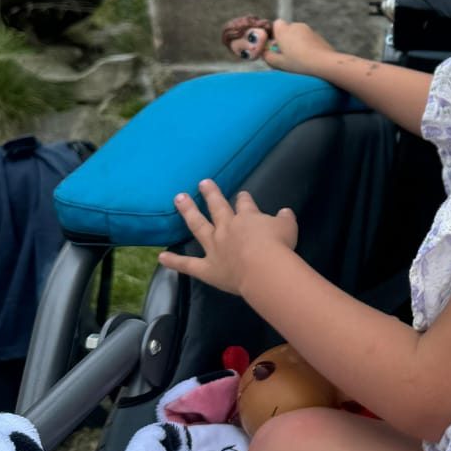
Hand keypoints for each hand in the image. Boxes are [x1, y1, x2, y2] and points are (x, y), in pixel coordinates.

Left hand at [159, 181, 298, 296]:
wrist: (264, 268)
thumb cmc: (279, 246)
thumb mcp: (288, 227)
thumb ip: (284, 219)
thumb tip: (285, 212)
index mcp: (247, 218)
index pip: (244, 204)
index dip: (243, 199)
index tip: (241, 194)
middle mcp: (227, 229)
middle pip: (217, 207)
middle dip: (211, 194)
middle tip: (202, 183)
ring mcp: (215, 247)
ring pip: (198, 226)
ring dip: (188, 212)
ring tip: (178, 199)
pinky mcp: (207, 268)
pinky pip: (188, 264)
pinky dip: (174, 261)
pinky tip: (161, 257)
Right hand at [264, 18, 336, 76]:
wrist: (324, 63)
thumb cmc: (299, 63)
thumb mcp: (278, 63)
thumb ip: (267, 56)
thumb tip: (264, 52)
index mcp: (284, 30)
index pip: (276, 24)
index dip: (275, 34)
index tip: (276, 47)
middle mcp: (296, 26)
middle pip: (288, 30)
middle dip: (286, 40)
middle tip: (287, 55)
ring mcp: (309, 30)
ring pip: (298, 35)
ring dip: (297, 43)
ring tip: (299, 58)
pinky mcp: (318, 36)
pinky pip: (308, 39)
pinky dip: (307, 46)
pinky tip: (309, 58)